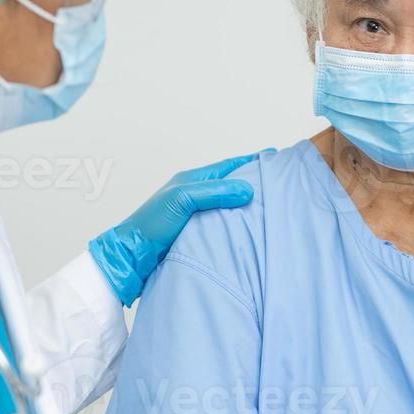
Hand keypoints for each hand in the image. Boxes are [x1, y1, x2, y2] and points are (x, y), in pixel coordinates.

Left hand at [88, 152, 263, 305]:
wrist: (133, 256)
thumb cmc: (151, 224)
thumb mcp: (181, 200)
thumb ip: (213, 192)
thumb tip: (246, 189)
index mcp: (192, 180)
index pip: (229, 166)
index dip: (251, 161)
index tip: (274, 157)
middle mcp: (196, 195)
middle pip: (231, 184)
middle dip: (254, 181)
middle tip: (280, 183)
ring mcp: (196, 215)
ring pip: (228, 205)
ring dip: (247, 204)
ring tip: (271, 206)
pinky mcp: (197, 234)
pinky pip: (223, 224)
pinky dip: (238, 223)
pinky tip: (250, 229)